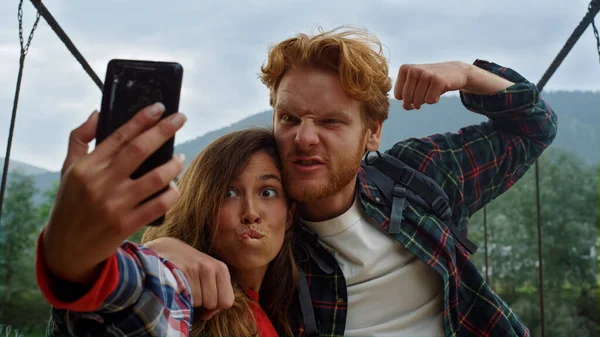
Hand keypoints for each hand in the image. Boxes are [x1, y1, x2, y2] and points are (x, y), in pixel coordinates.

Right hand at [42, 103, 186, 284]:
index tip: (159, 107)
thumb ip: (80, 139)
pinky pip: (159, 205)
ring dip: (174, 165)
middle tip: (181, 118)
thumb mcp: (68, 170)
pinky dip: (172, 193)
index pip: (119, 135)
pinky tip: (175, 186)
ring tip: (180, 158)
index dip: (141, 119)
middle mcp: (101, 183)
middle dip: (164, 130)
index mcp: (86, 167)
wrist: (67, 249)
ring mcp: (115, 205)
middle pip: (140, 150)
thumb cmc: (71, 203)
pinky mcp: (127, 224)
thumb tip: (98, 112)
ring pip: (156, 178)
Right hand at [144, 237, 234, 319]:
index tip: (204, 299)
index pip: (227, 301)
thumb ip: (214, 294)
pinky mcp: (179, 270)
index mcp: (221, 269)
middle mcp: (210, 267)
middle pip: (212, 303)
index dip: (215, 307)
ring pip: (197, 302)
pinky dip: (179, 297)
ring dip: (188, 299)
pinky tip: (175, 286)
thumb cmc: (187, 267)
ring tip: (181, 286)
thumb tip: (207, 315)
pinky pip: (184, 297)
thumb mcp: (206, 275)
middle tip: (191, 290)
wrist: (163, 249)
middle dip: (201, 303)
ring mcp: (195, 268)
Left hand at [394, 61, 513, 109]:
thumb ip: (406, 98)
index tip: (417, 89)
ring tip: (432, 88)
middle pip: (407, 100)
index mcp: (404, 69)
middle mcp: (414, 70)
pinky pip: (430, 101)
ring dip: (426, 99)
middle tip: (426, 90)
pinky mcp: (437, 81)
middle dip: (416, 101)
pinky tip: (439, 89)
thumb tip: (406, 106)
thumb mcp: (415, 86)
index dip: (408, 98)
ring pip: (418, 101)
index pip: (398, 96)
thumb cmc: (431, 81)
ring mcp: (426, 74)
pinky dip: (435, 99)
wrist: (455, 71)